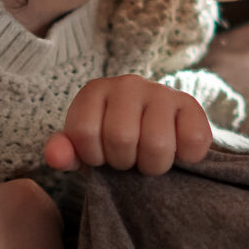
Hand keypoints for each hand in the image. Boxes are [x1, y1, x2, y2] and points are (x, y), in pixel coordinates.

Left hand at [40, 76, 211, 174]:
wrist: (152, 128)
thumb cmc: (110, 139)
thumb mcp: (83, 146)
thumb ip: (65, 151)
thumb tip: (56, 157)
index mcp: (94, 91)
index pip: (84, 132)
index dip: (93, 156)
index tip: (101, 155)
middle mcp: (127, 84)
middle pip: (121, 138)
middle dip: (124, 161)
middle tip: (129, 157)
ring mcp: (161, 92)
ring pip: (157, 144)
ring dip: (153, 165)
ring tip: (149, 156)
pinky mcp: (190, 104)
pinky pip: (193, 140)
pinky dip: (187, 157)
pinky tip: (177, 152)